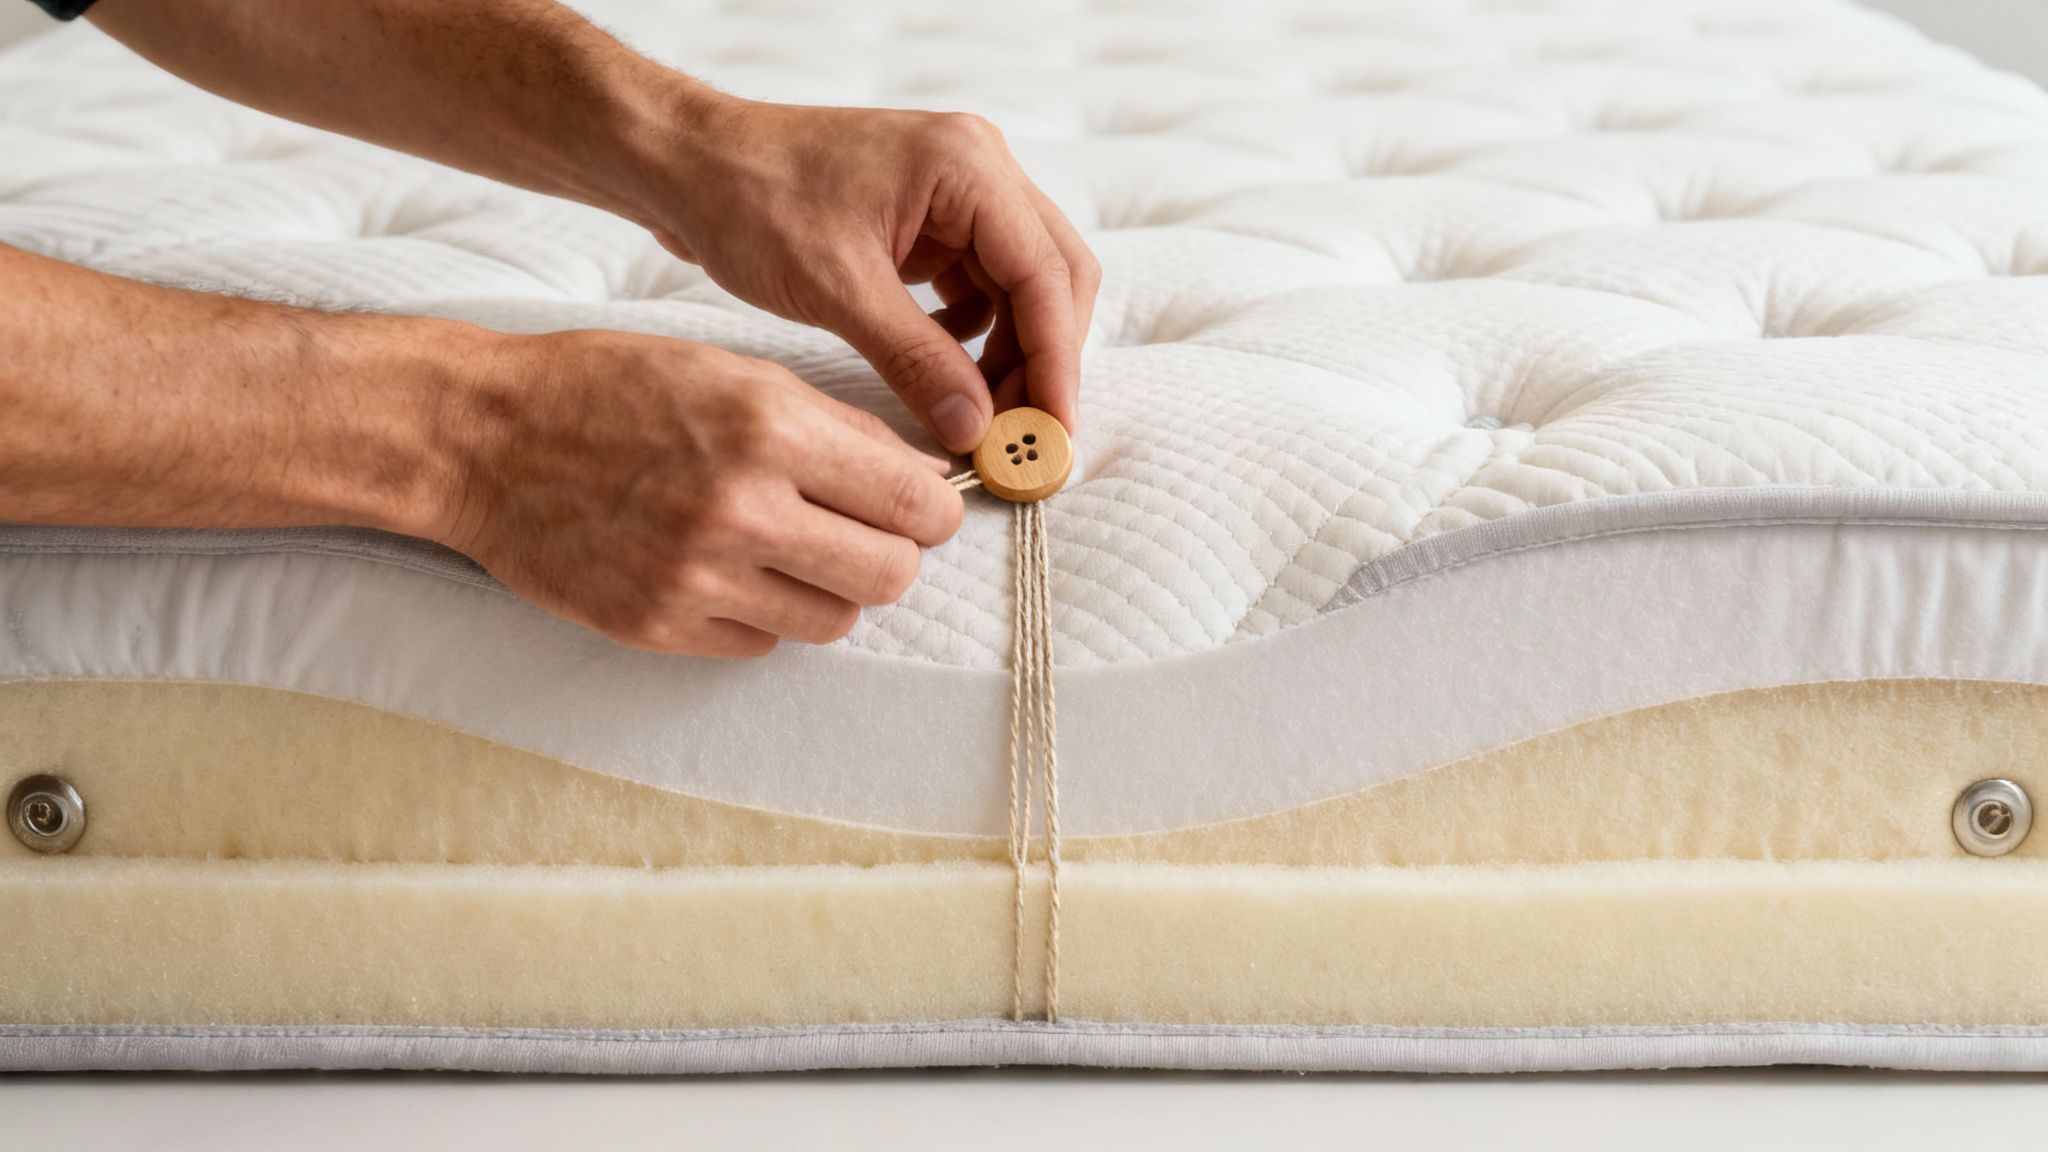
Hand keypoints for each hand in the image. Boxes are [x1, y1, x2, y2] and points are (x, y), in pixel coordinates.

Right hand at [436, 329, 963, 656]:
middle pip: (891, 574)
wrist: (481, 438)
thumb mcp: (732, 371)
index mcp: (771, 427)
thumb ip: (835, 426)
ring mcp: (697, 577)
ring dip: (828, 590)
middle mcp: (742, 508)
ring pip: (834, 620)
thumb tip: (925, 478)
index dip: (934, 509)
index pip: (916, 503)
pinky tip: (725, 570)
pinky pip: (762, 644)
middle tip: (862, 532)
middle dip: (891, 554)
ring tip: (787, 550)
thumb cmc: (610, 389)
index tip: (923, 508)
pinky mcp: (658, 626)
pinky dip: (762, 614)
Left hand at [630, 95, 1099, 453]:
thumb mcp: (837, 289)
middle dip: (1043, 359)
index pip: (1046, 275)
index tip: (1050, 433)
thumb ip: (916, 360)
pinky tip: (943, 369)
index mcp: (967, 166)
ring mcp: (959, 190)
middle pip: (1053, 276)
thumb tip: (976, 428)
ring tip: (982, 417)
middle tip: (1023, 437)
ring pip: (1022, 285)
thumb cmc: (750, 200)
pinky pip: (982, 284)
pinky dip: (976, 334)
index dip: (1056, 361)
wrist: (688, 164)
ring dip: (1012, 351)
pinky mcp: (932, 218)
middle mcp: (978, 167)